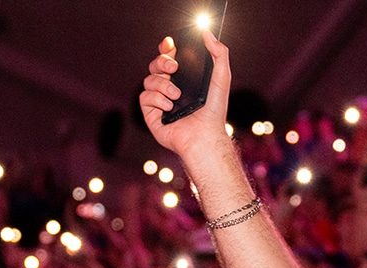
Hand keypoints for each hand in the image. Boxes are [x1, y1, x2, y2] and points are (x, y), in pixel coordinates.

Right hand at [139, 31, 232, 163]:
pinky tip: (170, 108)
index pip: (169, 57)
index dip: (166, 48)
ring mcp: (159, 101)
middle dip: (162, 61)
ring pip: (149, 80)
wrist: (205, 135)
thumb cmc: (214, 111)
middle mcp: (169, 88)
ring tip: (177, 96)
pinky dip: (158, 100)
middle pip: (155, 65)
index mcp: (183, 78)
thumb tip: (207, 33)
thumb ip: (219, 53)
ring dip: (163, 84)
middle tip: (174, 67)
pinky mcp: (151, 114)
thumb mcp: (221, 78)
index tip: (170, 43)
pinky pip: (145, 97)